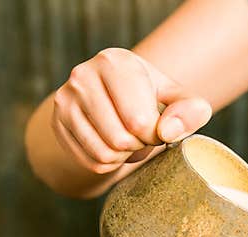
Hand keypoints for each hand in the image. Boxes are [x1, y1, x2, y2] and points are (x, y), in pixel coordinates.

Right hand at [51, 47, 211, 173]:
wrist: (113, 99)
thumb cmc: (151, 98)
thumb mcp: (178, 99)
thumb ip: (190, 110)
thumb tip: (167, 131)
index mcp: (115, 62)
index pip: (139, 121)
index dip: (156, 135)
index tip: (158, 127)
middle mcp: (82, 76)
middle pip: (120, 140)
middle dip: (140, 145)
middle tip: (142, 135)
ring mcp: (64, 100)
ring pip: (104, 153)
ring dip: (125, 156)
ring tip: (129, 139)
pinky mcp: (57, 123)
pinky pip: (91, 162)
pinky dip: (109, 163)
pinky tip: (113, 146)